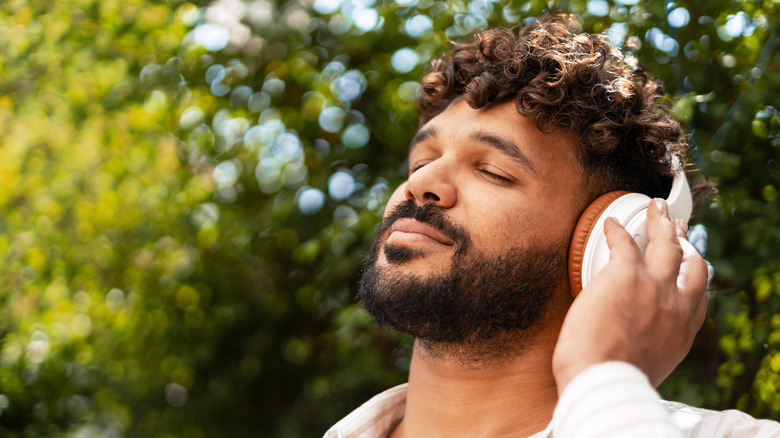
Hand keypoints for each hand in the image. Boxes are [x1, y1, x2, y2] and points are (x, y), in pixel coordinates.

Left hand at [552, 198, 708, 392]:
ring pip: (665, 244)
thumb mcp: (645, 369)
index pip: (696, 298)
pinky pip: (623, 241)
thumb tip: (631, 351)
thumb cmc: (613, 383)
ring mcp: (654, 286)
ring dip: (661, 223)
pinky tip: (610, 223)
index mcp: (681, 332)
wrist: (604, 380)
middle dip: (684, 243)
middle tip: (679, 229)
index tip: (690, 266)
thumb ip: (647, 351)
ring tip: (656, 209)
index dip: (693, 278)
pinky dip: (616, 230)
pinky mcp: (625, 274)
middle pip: (689, 264)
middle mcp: (676, 306)